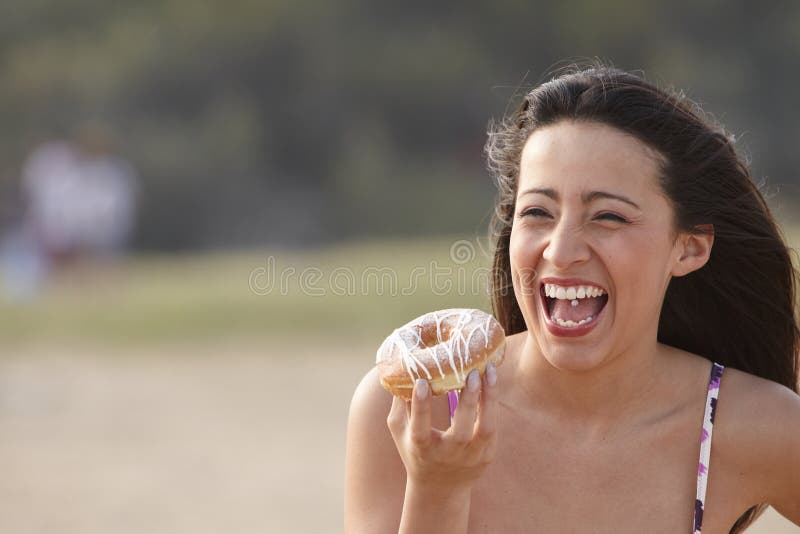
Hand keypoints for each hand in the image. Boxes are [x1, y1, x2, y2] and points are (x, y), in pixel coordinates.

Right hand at [387, 363, 498, 492]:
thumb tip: (401, 368)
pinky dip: (493, 403)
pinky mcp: (487, 455)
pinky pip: (493, 427)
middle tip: (471, 372)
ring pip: (486, 429)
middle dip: (467, 401)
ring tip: (490, 371)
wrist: (440, 487)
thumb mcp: (400, 429)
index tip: (421, 382)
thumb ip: (400, 402)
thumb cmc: (415, 449)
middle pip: (461, 431)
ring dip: (490, 398)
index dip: (421, 407)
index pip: (420, 429)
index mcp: (422, 449)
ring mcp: (470, 457)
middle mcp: (447, 455)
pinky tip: (491, 381)